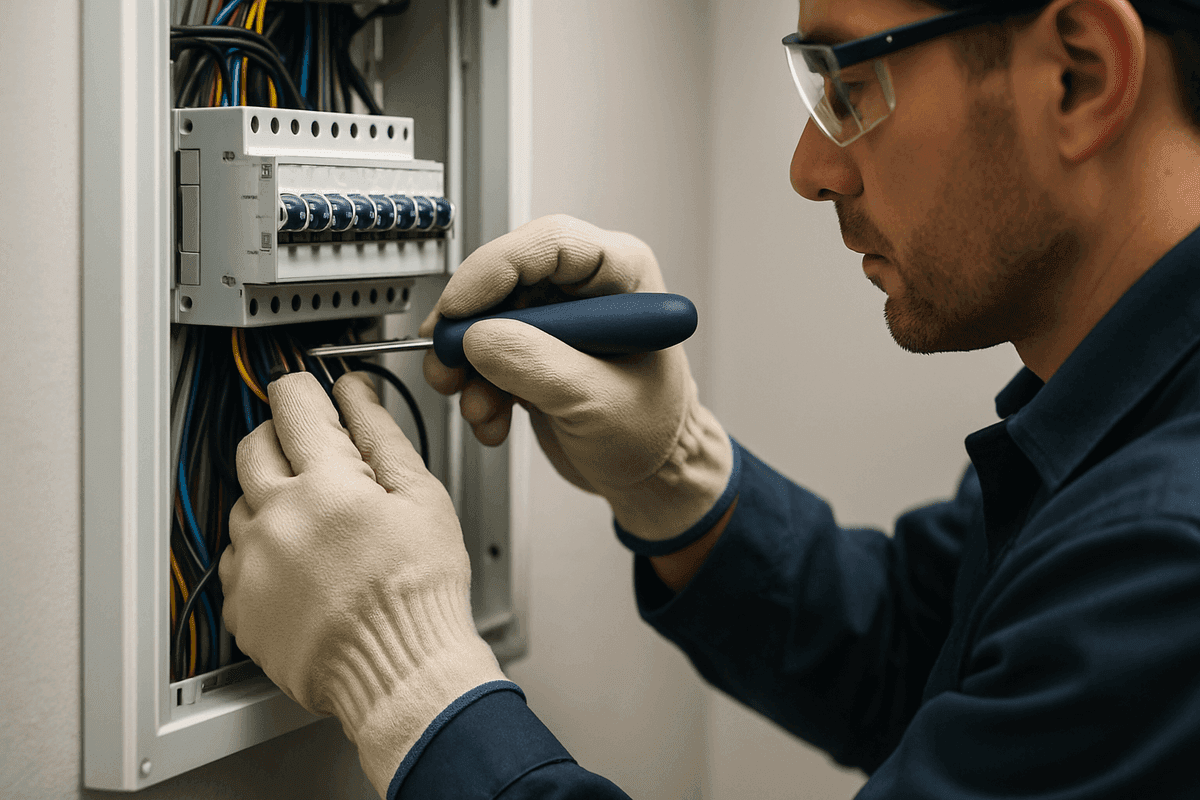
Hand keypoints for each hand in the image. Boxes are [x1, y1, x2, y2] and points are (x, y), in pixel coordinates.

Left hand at [219, 372, 504, 796]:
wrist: (400, 672)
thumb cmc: (420, 593)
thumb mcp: (422, 498)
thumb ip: (381, 436)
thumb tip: (356, 394)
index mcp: (325, 484)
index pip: (292, 402)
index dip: (305, 391)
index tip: (311, 399)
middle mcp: (277, 517)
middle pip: (252, 445)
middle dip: (282, 440)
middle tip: (317, 462)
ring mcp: (252, 563)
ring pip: (242, 504)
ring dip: (272, 501)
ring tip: (320, 530)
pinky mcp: (241, 605)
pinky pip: (237, 559)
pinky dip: (262, 553)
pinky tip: (303, 568)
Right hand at [420, 214, 733, 548]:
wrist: (651, 476)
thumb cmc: (652, 431)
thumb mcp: (597, 402)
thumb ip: (537, 365)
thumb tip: (477, 338)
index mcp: (622, 275)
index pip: (550, 244)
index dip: (495, 269)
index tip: (457, 307)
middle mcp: (586, 289)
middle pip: (507, 279)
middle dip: (469, 326)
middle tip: (445, 360)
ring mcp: (556, 321)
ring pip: (487, 320)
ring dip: (468, 366)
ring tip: (475, 405)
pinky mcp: (534, 351)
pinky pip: (486, 354)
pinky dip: (478, 388)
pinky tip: (492, 419)